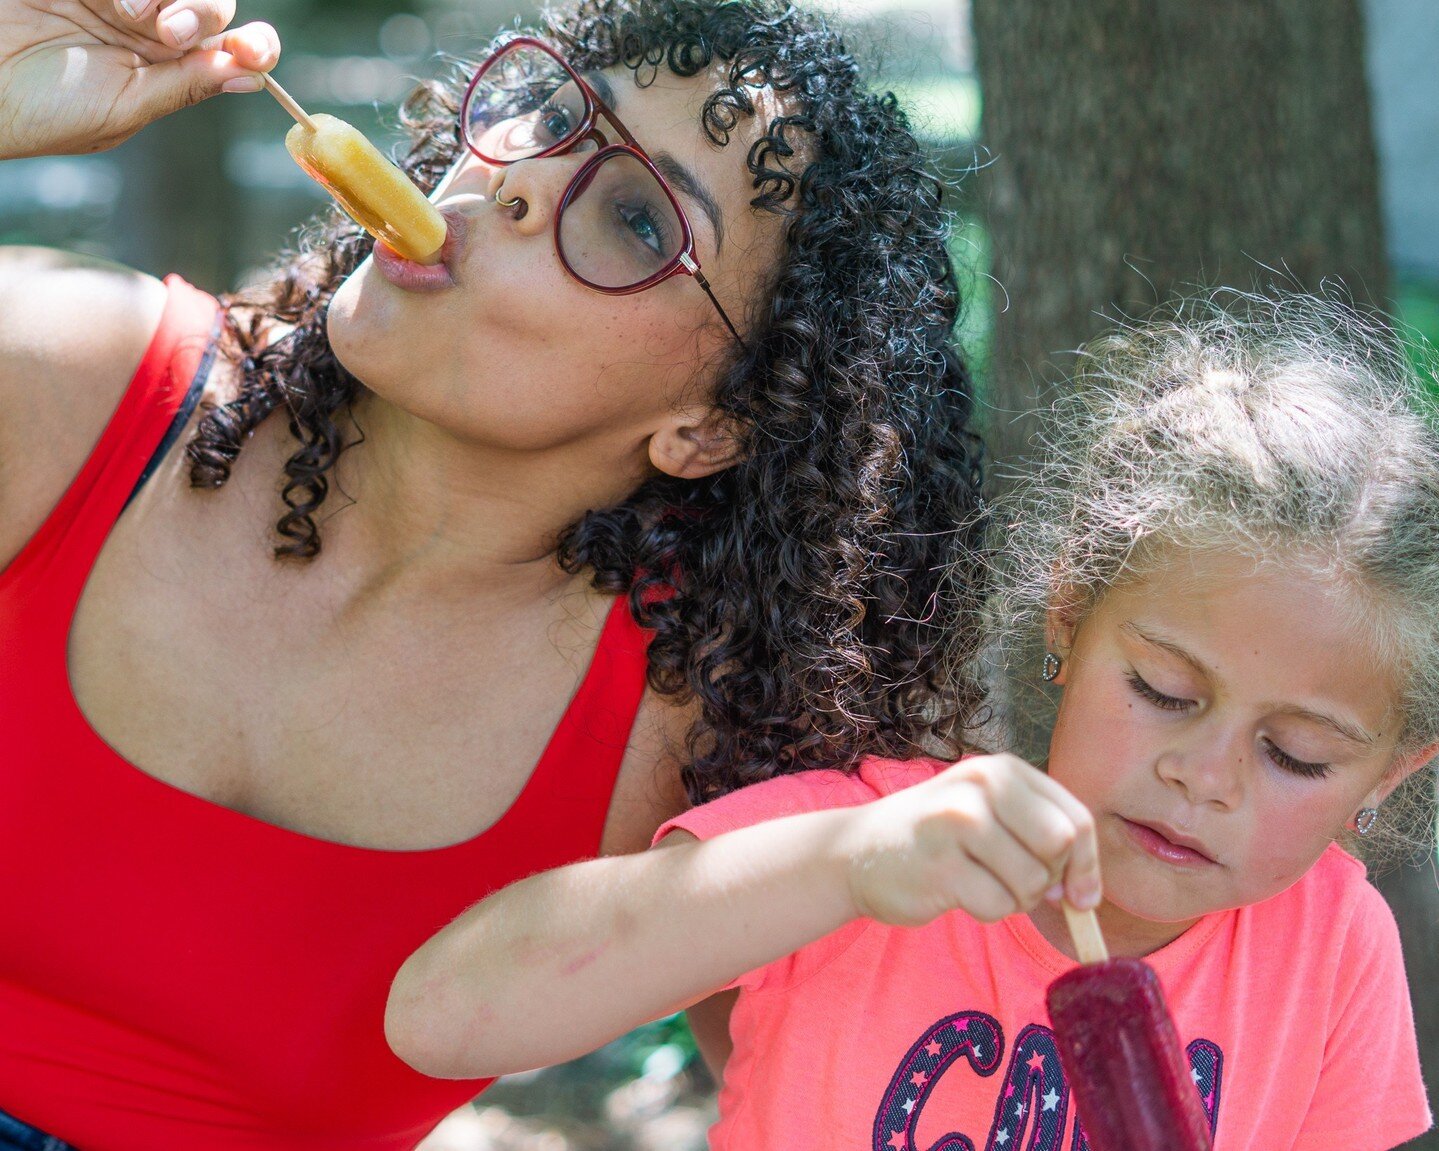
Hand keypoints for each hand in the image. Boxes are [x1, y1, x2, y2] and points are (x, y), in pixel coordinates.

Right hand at [0, 0, 279, 158]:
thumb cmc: (44, 111)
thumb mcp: (121, 109)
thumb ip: (182, 87)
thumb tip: (250, 77)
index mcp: (172, 71)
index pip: (234, 52)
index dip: (255, 46)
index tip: (252, 49)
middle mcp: (154, 30)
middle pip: (214, 6)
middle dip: (205, 13)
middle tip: (172, 31)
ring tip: (135, 13)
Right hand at [836, 754, 1100, 926]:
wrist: (857, 850)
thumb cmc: (937, 837)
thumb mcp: (991, 814)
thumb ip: (1041, 837)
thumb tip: (1087, 894)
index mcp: (1002, 770)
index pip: (1075, 818)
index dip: (1088, 863)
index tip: (1081, 893)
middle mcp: (981, 786)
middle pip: (1060, 846)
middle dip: (1049, 878)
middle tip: (1017, 881)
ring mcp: (957, 822)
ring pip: (1031, 882)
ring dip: (1016, 899)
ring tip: (982, 883)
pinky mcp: (940, 864)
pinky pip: (997, 906)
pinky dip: (987, 911)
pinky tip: (959, 893)